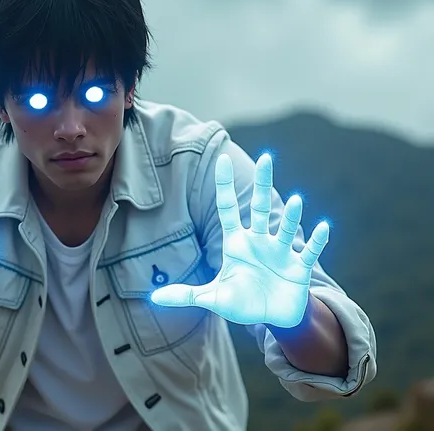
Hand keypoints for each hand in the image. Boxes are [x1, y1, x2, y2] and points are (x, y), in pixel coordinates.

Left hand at [150, 153, 328, 327]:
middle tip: (267, 157)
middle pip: (260, 207)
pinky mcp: (298, 268)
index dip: (224, 186)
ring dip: (292, 216)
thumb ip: (185, 295)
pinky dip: (316, 241)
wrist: (272, 318)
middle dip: (264, 184)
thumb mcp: (212, 298)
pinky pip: (308, 252)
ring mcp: (280, 252)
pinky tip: (323, 227)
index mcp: (237, 243)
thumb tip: (153, 299)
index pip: (228, 209)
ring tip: (297, 200)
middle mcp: (259, 241)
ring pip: (285, 228)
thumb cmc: (243, 302)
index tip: (221, 160)